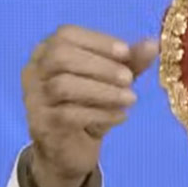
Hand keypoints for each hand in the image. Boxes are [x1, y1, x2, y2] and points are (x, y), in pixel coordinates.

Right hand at [21, 25, 157, 186]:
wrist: (69, 152)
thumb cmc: (89, 108)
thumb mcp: (111, 83)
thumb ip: (130, 63)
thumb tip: (153, 44)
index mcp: (46, 52)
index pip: (66, 35)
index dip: (97, 41)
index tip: (126, 52)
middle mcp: (34, 71)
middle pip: (61, 57)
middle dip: (99, 65)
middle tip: (129, 79)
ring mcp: (34, 99)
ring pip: (63, 86)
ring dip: (102, 91)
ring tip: (130, 99)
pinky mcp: (42, 125)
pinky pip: (68, 115)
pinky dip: (100, 114)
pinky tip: (120, 117)